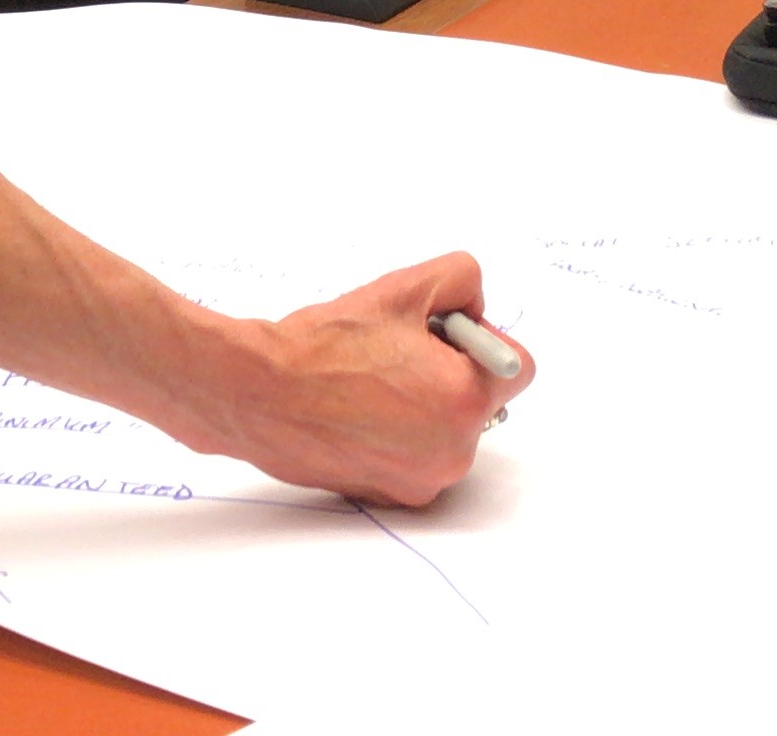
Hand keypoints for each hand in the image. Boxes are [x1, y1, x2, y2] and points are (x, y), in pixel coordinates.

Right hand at [209, 253, 526, 506]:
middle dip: (450, 374)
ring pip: (447, 431)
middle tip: (396, 356)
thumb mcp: (405, 286)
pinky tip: (356, 413)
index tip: (441, 335)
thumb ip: (462, 279)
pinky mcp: (390, 497)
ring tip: (369, 385)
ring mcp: (421, 481)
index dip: (480, 340)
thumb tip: (476, 304)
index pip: (518, 366)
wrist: (259, 394)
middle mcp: (454, 452)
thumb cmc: (325, 346)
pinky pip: (415, 458)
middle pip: (480, 401)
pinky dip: (398, 438)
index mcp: (466, 400)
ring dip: (424, 407)